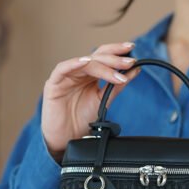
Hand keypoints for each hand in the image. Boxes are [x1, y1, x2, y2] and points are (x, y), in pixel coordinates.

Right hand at [41, 41, 140, 159]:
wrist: (66, 139)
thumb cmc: (80, 120)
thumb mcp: (103, 101)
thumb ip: (116, 86)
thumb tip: (134, 71)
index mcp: (89, 75)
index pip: (103, 57)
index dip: (117, 51)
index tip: (132, 50)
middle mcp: (78, 72)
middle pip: (96, 57)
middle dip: (114, 59)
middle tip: (129, 62)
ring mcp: (66, 76)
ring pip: (84, 63)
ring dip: (102, 65)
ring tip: (118, 71)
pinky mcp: (53, 83)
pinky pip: (62, 69)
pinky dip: (74, 63)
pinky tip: (86, 61)